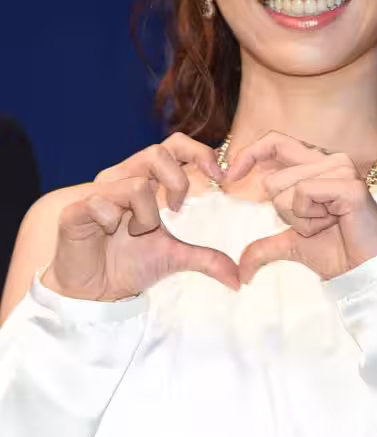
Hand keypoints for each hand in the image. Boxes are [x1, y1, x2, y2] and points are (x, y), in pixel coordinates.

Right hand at [43, 133, 239, 300]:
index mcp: (148, 183)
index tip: (220, 178)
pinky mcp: (77, 208)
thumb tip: (238, 279)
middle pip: (158, 151)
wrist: (89, 289)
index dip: (200, 153)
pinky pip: (100, 202)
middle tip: (178, 207)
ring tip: (137, 233)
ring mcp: (100, 191)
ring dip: (146, 215)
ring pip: (136, 184)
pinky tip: (108, 234)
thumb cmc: (127, 263)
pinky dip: (111, 221)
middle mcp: (124, 179)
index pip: (175, 147)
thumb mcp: (173, 258)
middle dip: (177, 181)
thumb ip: (206, 259)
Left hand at [226, 131, 376, 284]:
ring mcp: (342, 169)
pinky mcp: (349, 185)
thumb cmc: (335, 250)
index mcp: (317, 164)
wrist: (363, 269)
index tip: (228, 177)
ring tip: (328, 223)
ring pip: (286, 189)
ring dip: (299, 219)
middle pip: (273, 180)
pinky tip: (333, 222)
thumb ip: (264, 247)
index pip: (275, 142)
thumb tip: (240, 271)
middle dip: (285, 213)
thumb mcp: (291, 244)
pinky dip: (309, 217)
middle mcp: (331, 160)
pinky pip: (303, 194)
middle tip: (316, 222)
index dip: (248, 155)